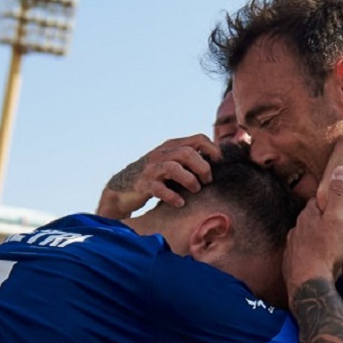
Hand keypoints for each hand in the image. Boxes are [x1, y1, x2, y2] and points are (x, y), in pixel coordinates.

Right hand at [97, 134, 222, 217]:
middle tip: (207, 181)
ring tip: (195, 190)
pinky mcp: (143, 184)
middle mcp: (161, 154)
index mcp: (171, 146)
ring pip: (174, 167)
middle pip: (187, 153)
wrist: (123, 188)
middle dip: (202, 167)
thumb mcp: (172, 163)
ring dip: (189, 180)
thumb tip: (217, 163)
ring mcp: (151, 169)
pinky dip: (172, 196)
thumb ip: (189, 160)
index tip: (219, 163)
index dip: (212, 150)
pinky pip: (159, 188)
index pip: (197, 139)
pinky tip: (180, 203)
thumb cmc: (154, 177)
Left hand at [284, 166, 342, 294]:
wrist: (309, 283)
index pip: (322, 200)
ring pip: (309, 238)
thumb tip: (339, 168)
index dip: (335, 203)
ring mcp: (292, 244)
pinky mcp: (290, 261)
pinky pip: (304, 255)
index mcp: (309, 213)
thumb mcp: (338, 219)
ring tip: (335, 251)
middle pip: (315, 220)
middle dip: (328, 224)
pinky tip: (321, 262)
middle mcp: (297, 226)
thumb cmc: (327, 250)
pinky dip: (312, 256)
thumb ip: (338, 194)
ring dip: (320, 242)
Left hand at [318, 121, 342, 267]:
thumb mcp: (332, 175)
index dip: (322, 244)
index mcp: (323, 190)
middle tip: (336, 274)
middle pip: (335, 229)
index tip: (322, 263)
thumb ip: (326, 196)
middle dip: (336, 253)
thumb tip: (316, 216)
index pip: (321, 224)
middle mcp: (336, 192)